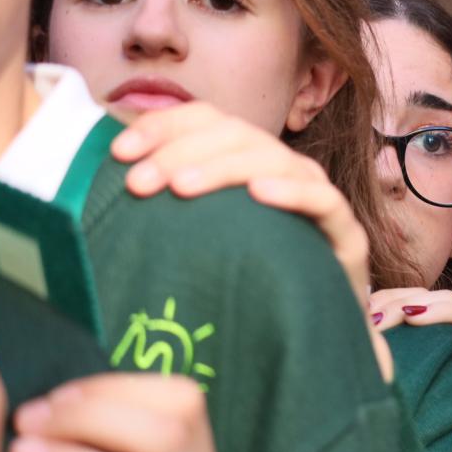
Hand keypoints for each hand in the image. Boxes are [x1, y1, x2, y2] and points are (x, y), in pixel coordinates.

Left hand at [112, 103, 370, 302]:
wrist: (310, 332)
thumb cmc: (248, 283)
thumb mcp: (199, 239)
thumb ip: (168, 207)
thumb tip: (106, 182)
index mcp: (248, 160)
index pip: (207, 120)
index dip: (163, 126)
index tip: (118, 152)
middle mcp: (284, 168)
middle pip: (236, 135)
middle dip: (181, 153)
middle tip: (139, 184)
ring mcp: (317, 196)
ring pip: (274, 159)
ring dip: (224, 168)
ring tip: (182, 188)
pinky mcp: (345, 232)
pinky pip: (323, 199)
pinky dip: (291, 191)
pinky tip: (258, 194)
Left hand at [370, 289, 451, 431]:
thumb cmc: (441, 429)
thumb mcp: (410, 391)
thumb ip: (395, 360)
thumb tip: (358, 336)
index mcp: (448, 338)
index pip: (428, 301)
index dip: (399, 299)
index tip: (371, 313)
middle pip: (451, 302)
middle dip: (415, 302)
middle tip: (383, 318)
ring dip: (448, 311)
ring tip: (415, 317)